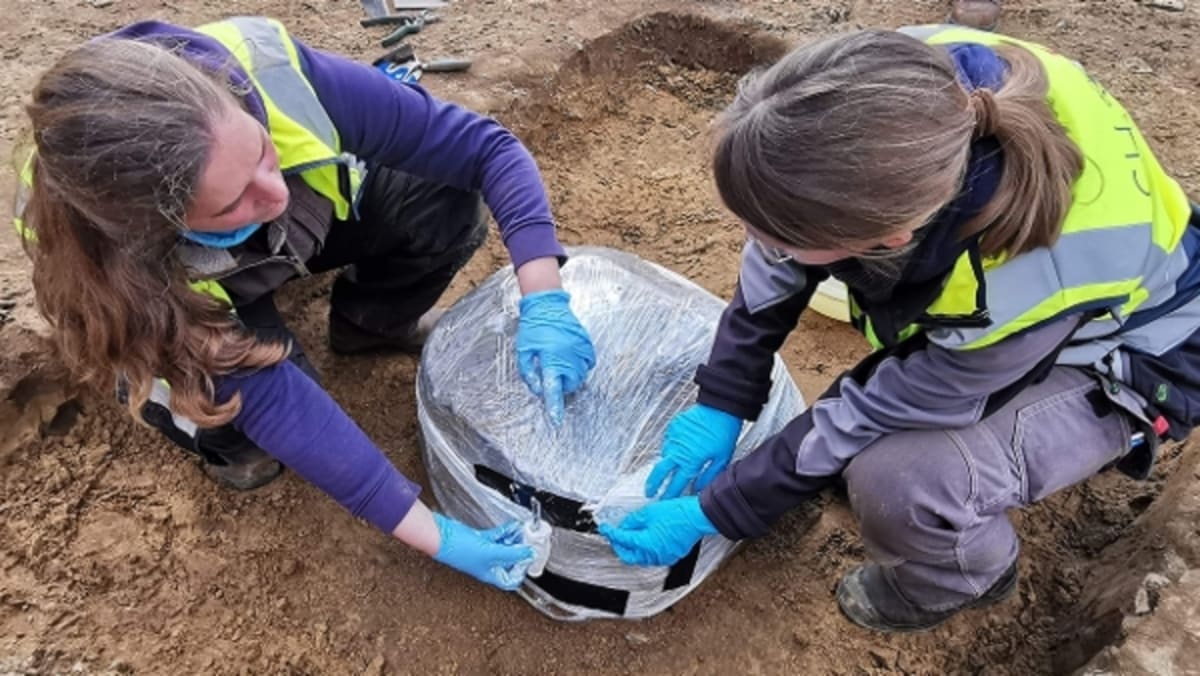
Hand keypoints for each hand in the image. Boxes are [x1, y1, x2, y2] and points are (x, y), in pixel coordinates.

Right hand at [432, 514, 533, 590]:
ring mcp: (484, 551)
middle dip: (521, 551)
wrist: (443, 536)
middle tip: (530, 542)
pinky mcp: (480, 539)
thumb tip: (530, 553)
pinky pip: (497, 536)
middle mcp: (488, 564)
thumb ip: (513, 553)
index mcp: (490, 574)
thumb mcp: (492, 553)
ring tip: (523, 531)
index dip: (521, 572)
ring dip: (515, 539)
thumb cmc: (460, 550)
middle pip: (510, 561)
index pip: (511, 580)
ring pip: (504, 547)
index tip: (529, 559)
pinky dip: (506, 531)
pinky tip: (513, 526)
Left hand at [516, 289, 595, 424]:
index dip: (555, 406)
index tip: (556, 420)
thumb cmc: (533, 327)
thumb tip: (538, 388)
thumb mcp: (523, 351)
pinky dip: (581, 365)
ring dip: (571, 375)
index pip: (553, 389)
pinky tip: (570, 356)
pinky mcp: (587, 343)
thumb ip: (529, 372)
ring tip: (560, 363)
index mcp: (550, 359)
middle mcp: (568, 356)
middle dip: (562, 385)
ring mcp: (580, 350)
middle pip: (570, 384)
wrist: (547, 304)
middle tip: (552, 375)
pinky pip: (588, 362)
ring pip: (581, 375)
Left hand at [599, 496, 717, 566]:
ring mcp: (663, 558)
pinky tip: (644, 539)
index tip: (605, 527)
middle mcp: (654, 556)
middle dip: (619, 546)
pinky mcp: (671, 556)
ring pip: (640, 558)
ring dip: (632, 549)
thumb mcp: (649, 512)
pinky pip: (652, 557)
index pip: (622, 540)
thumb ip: (633, 521)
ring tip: (628, 535)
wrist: (698, 517)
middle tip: (614, 535)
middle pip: (628, 556)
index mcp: (646, 545)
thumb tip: (624, 525)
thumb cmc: (678, 513)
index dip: (611, 533)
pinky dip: (645, 550)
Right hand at [645, 404, 741, 498]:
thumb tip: (700, 488)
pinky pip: (667, 442)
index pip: (676, 484)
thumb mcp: (721, 458)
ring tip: (668, 470)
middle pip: (659, 472)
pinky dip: (670, 449)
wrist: (719, 407)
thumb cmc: (723, 431)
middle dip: (652, 484)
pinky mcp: (672, 427)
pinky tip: (677, 450)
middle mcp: (678, 451)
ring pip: (664, 456)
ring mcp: (673, 438)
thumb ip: (708, 476)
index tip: (664, 501)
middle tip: (650, 492)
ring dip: (664, 465)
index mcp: (690, 461)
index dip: (669, 494)